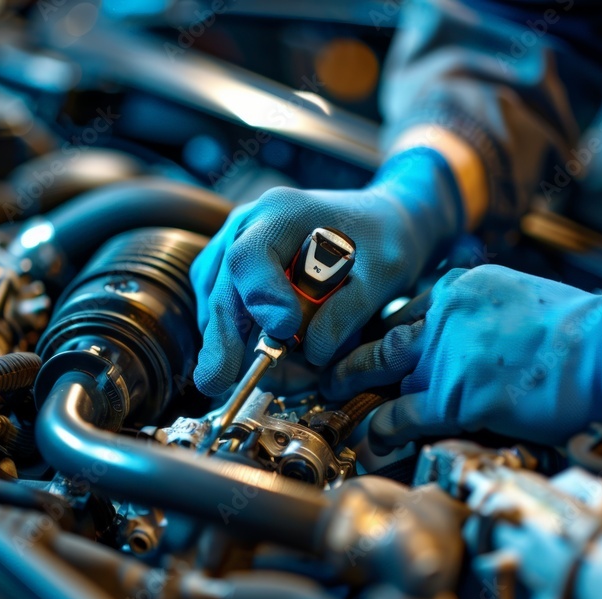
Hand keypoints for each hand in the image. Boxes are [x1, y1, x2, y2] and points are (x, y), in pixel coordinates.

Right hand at [190, 148, 462, 395]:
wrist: (376, 224)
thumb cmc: (382, 242)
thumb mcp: (385, 273)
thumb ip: (349, 310)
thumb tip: (312, 352)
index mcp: (281, 213)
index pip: (250, 257)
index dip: (261, 297)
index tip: (285, 331)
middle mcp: (244, 228)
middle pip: (220, 291)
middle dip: (224, 343)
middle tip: (222, 384)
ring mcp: (230, 252)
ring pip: (216, 312)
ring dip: (243, 351)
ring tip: (298, 376)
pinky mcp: (228, 279)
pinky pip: (225, 320)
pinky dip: (246, 348)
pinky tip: (284, 364)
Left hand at [324, 264, 601, 449]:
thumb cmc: (583, 328)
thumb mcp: (524, 298)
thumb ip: (487, 313)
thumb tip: (479, 337)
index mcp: (461, 287)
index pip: (407, 310)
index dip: (383, 334)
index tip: (366, 347)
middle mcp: (444, 315)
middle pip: (382, 339)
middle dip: (348, 358)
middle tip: (322, 372)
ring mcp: (446, 355)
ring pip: (383, 376)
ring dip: (354, 396)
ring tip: (332, 409)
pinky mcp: (455, 396)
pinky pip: (402, 415)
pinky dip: (379, 432)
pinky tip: (366, 444)